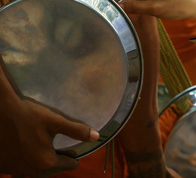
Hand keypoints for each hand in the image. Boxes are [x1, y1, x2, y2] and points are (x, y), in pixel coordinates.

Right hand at [0, 59, 98, 175]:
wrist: (0, 112)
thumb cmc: (29, 115)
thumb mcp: (56, 121)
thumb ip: (76, 130)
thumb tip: (96, 136)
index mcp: (46, 162)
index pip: (68, 166)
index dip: (73, 156)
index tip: (73, 149)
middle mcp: (30, 171)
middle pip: (52, 171)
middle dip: (59, 161)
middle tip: (63, 150)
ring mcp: (15, 171)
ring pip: (36, 172)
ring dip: (43, 164)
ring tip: (46, 150)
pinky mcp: (4, 167)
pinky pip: (21, 170)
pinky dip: (27, 163)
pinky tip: (28, 150)